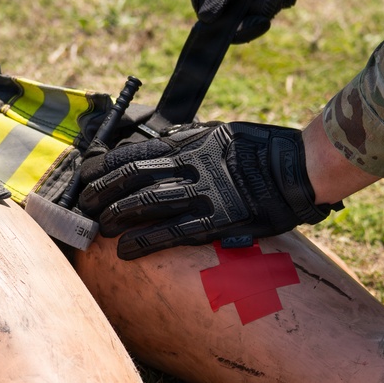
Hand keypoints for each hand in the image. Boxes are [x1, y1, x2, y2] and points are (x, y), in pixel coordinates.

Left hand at [79, 121, 337, 259]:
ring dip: (116, 215)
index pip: (134, 151)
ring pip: (145, 202)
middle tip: (85, 203)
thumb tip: (169, 136)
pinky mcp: (216, 220)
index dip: (105, 165)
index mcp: (189, 143)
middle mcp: (189, 165)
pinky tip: (124, 250)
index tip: (87, 173)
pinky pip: (172, 232)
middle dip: (103, 190)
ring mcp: (202, 192)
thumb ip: (192, 138)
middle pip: (132, 176)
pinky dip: (144, 241)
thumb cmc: (264, 150)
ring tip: (98, 226)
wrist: (299, 167)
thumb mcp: (221, 132)